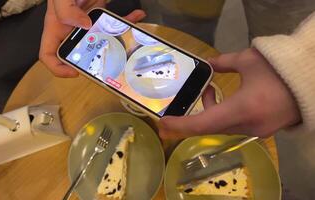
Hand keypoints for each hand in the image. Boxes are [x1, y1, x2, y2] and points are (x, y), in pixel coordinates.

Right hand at [39, 0, 145, 76]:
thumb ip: (65, 9)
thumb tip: (84, 26)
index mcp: (57, 26)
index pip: (49, 54)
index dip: (58, 68)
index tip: (75, 71)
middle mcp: (71, 27)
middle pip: (79, 52)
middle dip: (95, 59)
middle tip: (110, 61)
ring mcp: (87, 21)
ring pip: (101, 40)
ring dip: (117, 41)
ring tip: (130, 41)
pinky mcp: (101, 12)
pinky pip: (113, 21)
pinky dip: (126, 20)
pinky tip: (138, 15)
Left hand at [159, 48, 300, 138]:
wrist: (312, 82)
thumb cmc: (281, 70)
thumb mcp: (248, 61)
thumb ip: (223, 63)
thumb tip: (207, 63)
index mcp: (243, 109)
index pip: (203, 123)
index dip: (181, 125)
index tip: (163, 124)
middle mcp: (248, 126)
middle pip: (210, 126)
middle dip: (193, 116)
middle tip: (179, 106)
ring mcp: (256, 132)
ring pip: (222, 127)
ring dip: (211, 111)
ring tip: (210, 88)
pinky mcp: (262, 130)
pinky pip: (235, 126)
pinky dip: (224, 115)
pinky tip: (226, 98)